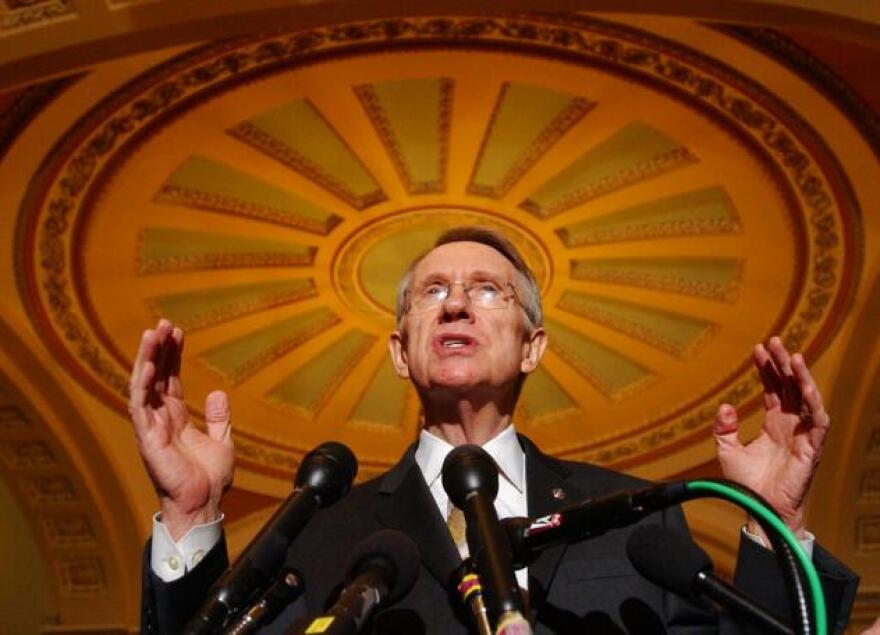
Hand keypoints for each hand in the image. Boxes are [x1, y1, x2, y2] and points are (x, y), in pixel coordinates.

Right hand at [129, 319, 234, 540]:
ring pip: (143, 385)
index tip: (177, 332)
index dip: (172, 355)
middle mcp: (159, 419)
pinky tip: (150, 364)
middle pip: (155, 376)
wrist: (203, 502)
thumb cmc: (209, 479)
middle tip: (163, 324)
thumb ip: (218, 417)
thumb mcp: (222, 441)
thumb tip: (217, 393)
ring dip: (147, 359)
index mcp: (175, 418)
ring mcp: (151, 427)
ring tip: (152, 333)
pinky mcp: (147, 437)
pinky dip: (143, 383)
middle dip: (158, 349)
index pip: (170, 379)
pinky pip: (140, 405)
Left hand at [713, 336, 829, 539]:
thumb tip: (724, 406)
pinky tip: (807, 387)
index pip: (774, 388)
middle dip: (783, 363)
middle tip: (774, 341)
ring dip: (802, 377)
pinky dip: (814, 403)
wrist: (760, 509)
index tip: (758, 349)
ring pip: (807, 398)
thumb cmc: (747, 484)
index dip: (767, 369)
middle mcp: (791, 424)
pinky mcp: (813, 447)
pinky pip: (819, 421)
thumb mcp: (727, 452)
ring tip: (793, 356)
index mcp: (774, 423)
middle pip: (791, 386)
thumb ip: (723, 429)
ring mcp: (803, 434)